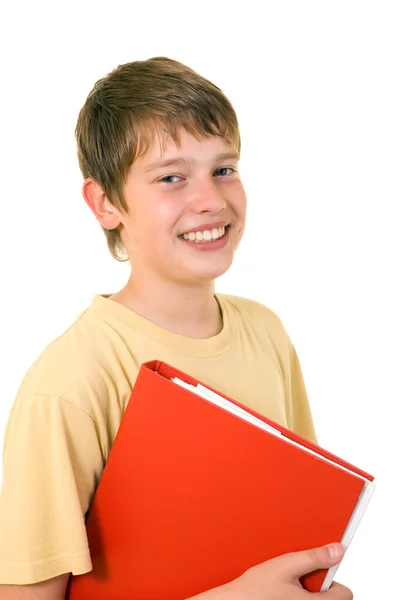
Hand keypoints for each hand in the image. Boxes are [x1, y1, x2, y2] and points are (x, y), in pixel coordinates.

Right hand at [189, 543, 352, 599]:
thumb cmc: (254, 590)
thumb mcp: (285, 565)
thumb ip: (314, 557)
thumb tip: (337, 550)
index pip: (346, 594)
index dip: (333, 578)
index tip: (319, 570)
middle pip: (330, 599)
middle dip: (317, 586)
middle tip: (296, 578)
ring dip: (305, 593)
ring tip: (284, 585)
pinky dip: (294, 598)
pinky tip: (278, 593)